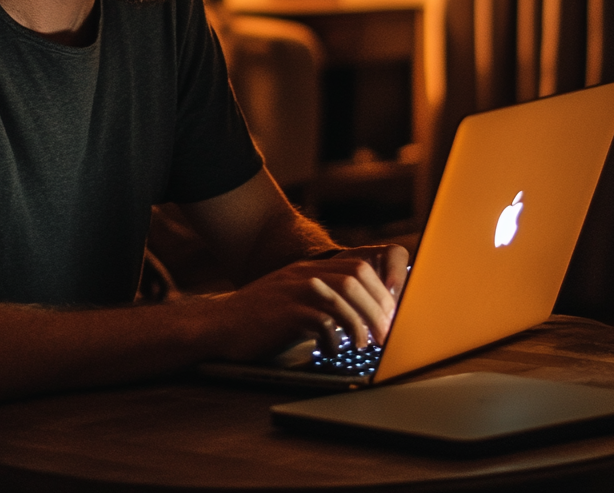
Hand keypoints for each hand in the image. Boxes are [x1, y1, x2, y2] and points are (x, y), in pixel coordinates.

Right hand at [205, 244, 407, 362]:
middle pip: (357, 276)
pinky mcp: (284, 313)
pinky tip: (335, 350)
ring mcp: (294, 291)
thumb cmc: (262, 320)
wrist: (220, 325)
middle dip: (379, 306)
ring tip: (368, 344)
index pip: (359, 262)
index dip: (382, 284)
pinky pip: (321, 319)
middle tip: (387, 333)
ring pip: (344, 294)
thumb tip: (365, 318)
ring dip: (363, 322)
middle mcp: (305, 274)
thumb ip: (324, 300)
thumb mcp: (295, 300)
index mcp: (310, 270)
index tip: (392, 310)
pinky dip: (336, 337)